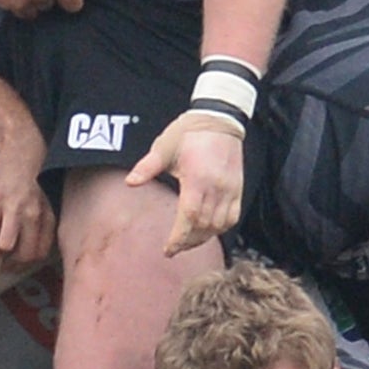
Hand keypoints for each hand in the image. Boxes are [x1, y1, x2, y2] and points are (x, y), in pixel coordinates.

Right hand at [0, 127, 56, 270]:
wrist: (19, 143)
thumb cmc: (31, 172)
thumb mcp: (45, 198)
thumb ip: (42, 219)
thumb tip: (34, 243)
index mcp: (47, 214)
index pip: (41, 252)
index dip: (28, 265)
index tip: (19, 267)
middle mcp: (33, 213)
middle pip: (25, 253)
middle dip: (14, 266)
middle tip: (5, 267)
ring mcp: (14, 207)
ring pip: (7, 246)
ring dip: (0, 256)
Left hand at [126, 112, 244, 255]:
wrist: (219, 119)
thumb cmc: (189, 132)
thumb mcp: (164, 147)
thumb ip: (147, 167)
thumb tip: (130, 182)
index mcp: (197, 178)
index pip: (188, 217)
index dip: (178, 237)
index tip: (168, 250)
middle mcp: (216, 187)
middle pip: (203, 227)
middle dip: (188, 241)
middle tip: (174, 248)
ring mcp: (230, 189)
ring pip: (218, 226)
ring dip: (203, 238)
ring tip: (188, 242)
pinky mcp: (238, 189)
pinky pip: (232, 218)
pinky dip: (220, 229)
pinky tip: (207, 231)